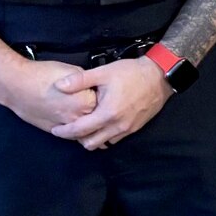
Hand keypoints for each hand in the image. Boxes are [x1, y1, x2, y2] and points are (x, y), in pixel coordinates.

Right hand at [0, 57, 97, 131]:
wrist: (16, 84)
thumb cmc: (43, 75)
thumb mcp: (72, 71)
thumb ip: (87, 82)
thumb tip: (95, 87)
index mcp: (86, 102)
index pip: (106, 103)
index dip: (105, 97)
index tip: (104, 93)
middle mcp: (78, 118)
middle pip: (98, 120)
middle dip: (100, 114)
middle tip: (97, 105)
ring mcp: (66, 127)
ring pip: (86, 132)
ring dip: (90, 126)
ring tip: (89, 115)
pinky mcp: (54, 131)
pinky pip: (72, 136)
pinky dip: (77, 131)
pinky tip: (77, 122)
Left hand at [48, 56, 173, 150]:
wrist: (160, 76)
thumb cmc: (131, 73)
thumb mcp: (103, 72)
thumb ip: (80, 81)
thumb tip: (58, 86)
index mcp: (107, 113)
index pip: (80, 130)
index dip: (65, 132)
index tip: (55, 129)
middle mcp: (117, 126)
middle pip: (91, 143)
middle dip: (77, 139)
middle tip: (69, 129)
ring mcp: (127, 129)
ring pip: (104, 143)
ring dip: (92, 138)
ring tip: (85, 127)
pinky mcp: (135, 128)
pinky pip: (115, 139)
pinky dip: (105, 135)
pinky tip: (102, 124)